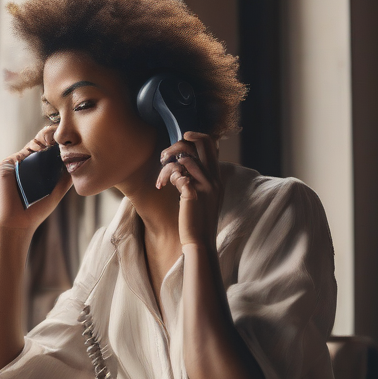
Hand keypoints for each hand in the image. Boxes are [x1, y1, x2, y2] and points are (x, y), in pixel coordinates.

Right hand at [0, 125, 71, 232]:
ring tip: (53, 140)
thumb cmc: (38, 209)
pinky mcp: (8, 163)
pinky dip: (33, 147)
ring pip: (34, 143)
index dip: (60, 142)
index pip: (52, 149)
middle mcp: (30, 162)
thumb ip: (67, 176)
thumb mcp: (58, 190)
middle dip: (53, 135)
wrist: (19, 221)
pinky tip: (42, 148)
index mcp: (42, 168)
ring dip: (44, 137)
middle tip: (62, 137)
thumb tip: (79, 160)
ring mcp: (19, 162)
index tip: (70, 141)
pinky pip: (22, 151)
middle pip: (43, 142)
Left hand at [156, 131, 222, 248]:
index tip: (180, 141)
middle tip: (164, 156)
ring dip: (167, 165)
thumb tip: (183, 164)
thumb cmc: (197, 220)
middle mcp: (214, 179)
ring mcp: (205, 187)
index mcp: (216, 177)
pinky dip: (167, 176)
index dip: (195, 137)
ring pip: (185, 159)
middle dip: (178, 144)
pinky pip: (178, 175)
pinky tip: (161, 185)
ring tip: (161, 178)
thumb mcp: (204, 196)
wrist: (200, 242)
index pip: (210, 144)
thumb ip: (198, 179)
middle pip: (201, 144)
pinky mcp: (193, 195)